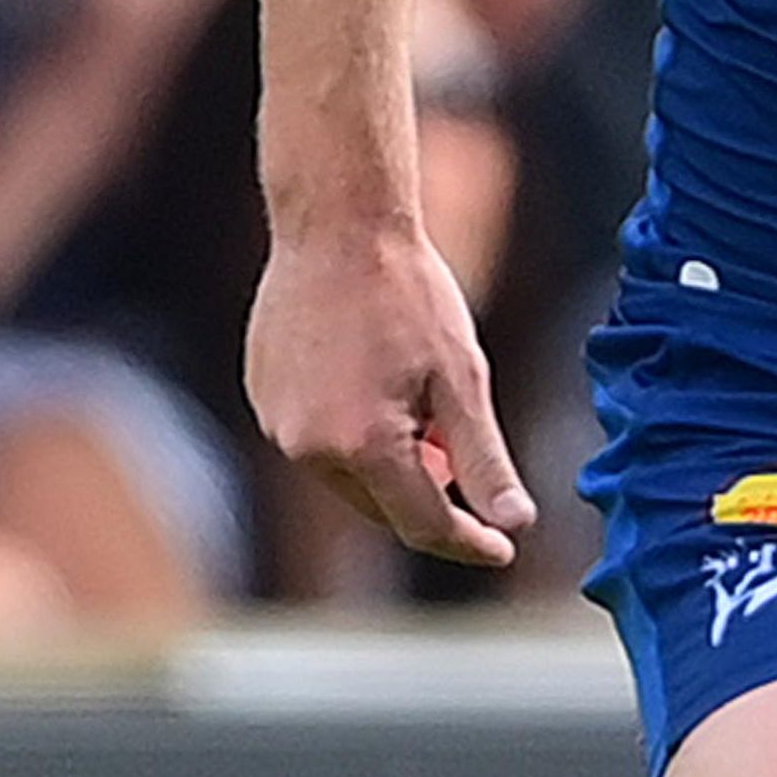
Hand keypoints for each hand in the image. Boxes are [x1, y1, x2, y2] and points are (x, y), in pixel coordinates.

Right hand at [244, 220, 535, 566]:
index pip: (423, 525)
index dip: (469, 541)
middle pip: (383, 506)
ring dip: (390, 467)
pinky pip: (316, 443)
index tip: (503, 549)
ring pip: (348, 477)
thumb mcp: (463, 377)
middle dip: (430, 498)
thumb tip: (514, 526)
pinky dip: (354, 438)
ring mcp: (276, 426)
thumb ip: (484, 460)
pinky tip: (380, 391)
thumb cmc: (409, 294)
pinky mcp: (262, 400)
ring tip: (424, 414)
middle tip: (465, 463)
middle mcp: (308, 449)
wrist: (338, 228)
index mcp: (363, 447)